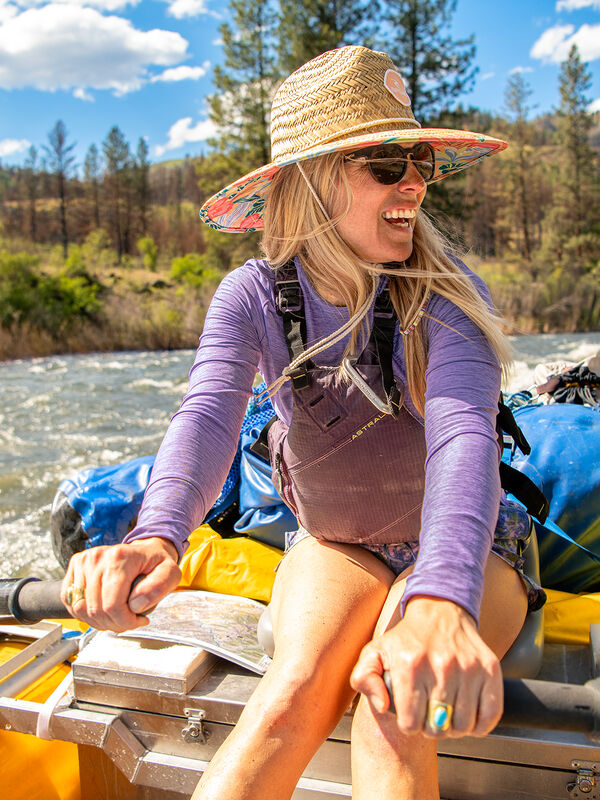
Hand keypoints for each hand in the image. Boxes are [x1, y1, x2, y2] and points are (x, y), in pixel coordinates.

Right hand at [61, 537, 180, 631]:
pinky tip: (102, 609)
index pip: (112, 605)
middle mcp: (97, 558)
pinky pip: (70, 602)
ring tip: (116, 615)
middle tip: (129, 620)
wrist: (145, 550)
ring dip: (98, 621)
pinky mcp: (75, 567)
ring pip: (80, 609)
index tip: (138, 620)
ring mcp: (83, 561)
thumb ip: (159, 587)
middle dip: (114, 624)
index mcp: (120, 558)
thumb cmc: (156, 562)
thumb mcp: (170, 572)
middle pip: (95, 610)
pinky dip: (84, 613)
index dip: (125, 622)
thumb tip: (135, 606)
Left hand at [350, 596, 502, 737]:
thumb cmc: (406, 639)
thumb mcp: (374, 653)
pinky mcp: (490, 669)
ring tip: (445, 711)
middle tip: (428, 712)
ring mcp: (468, 667)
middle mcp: (441, 665)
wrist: (439, 611)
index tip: (410, 712)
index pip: (410, 724)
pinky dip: (479, 724)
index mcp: (410, 664)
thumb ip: (364, 679)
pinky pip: (490, 716)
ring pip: (463, 726)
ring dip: (454, 726)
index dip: (408, 724)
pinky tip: (466, 712)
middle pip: (438, 728)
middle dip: (430, 726)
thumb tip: (383, 705)